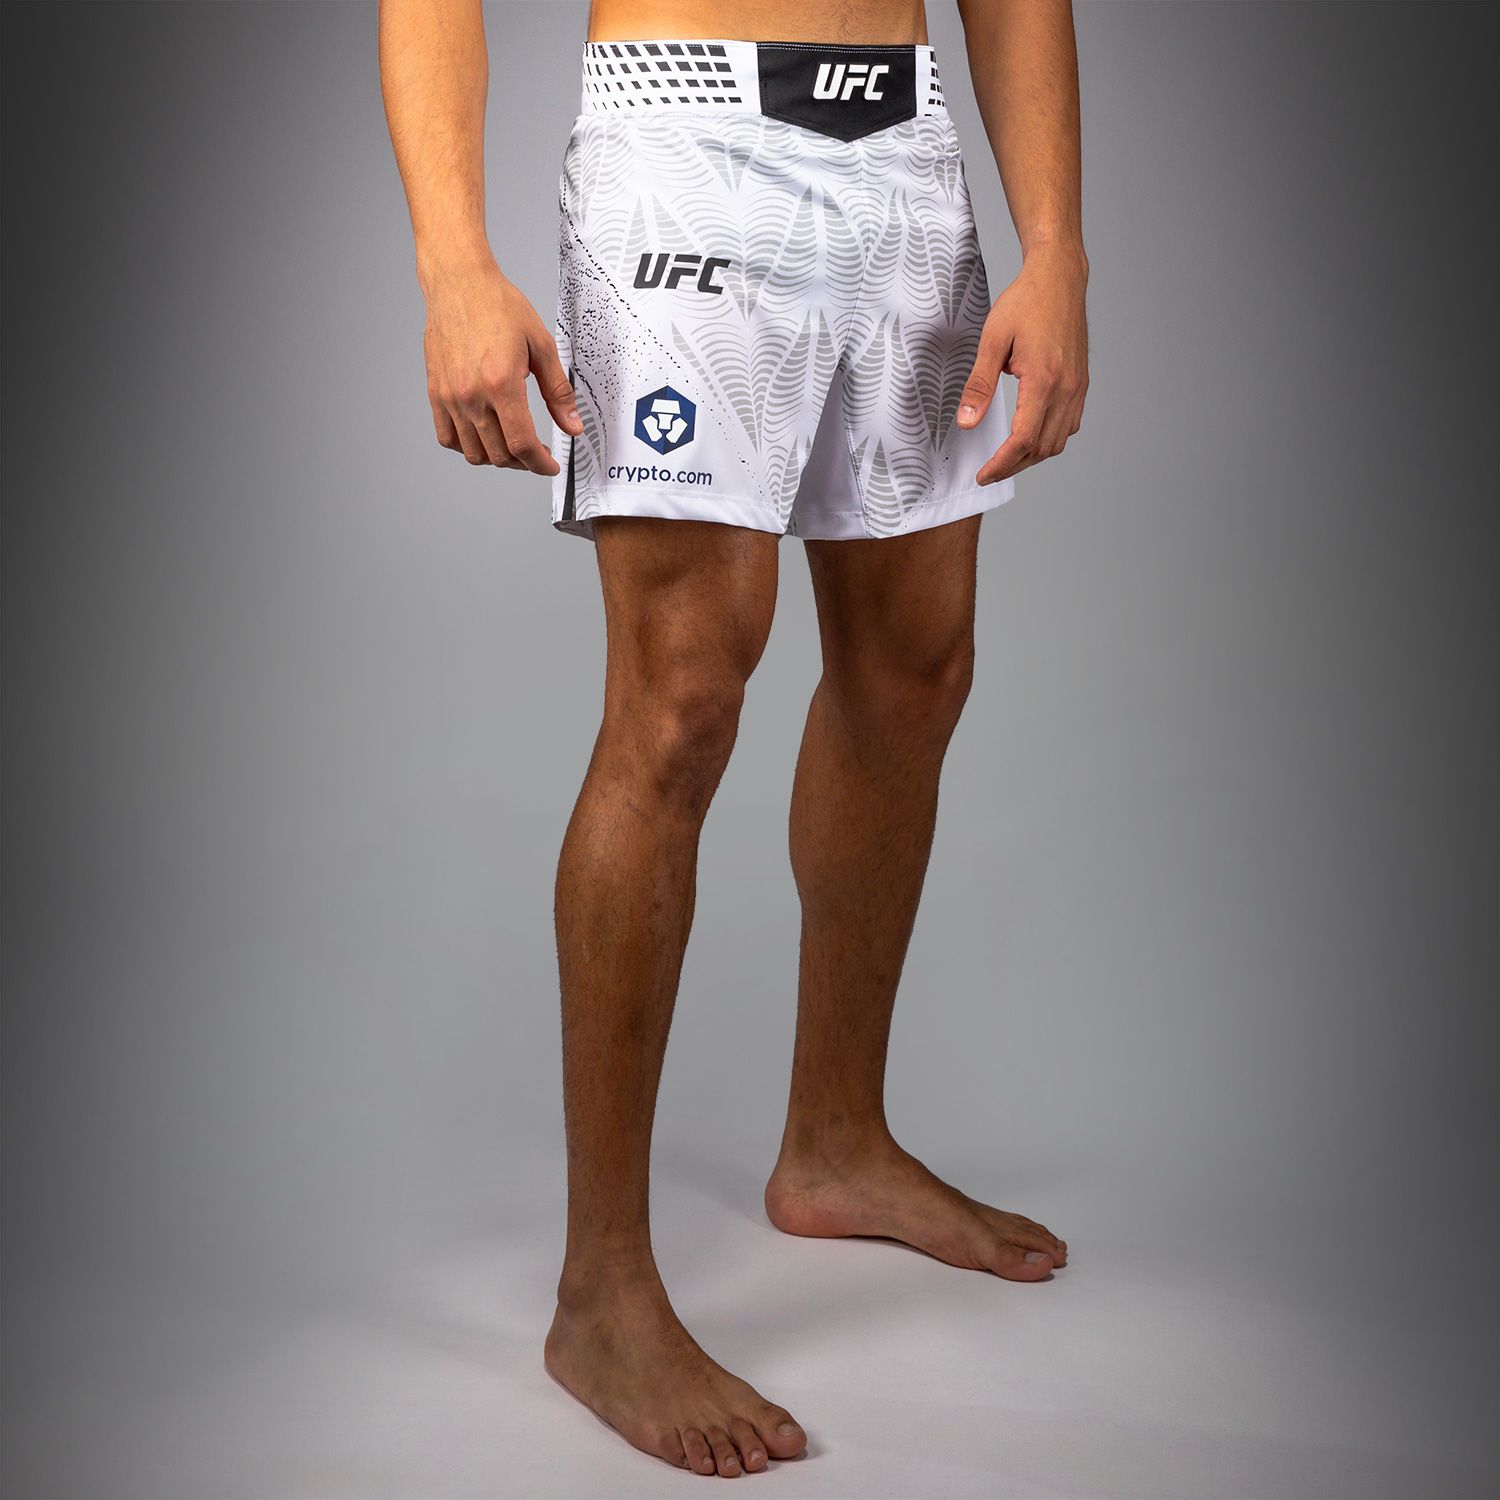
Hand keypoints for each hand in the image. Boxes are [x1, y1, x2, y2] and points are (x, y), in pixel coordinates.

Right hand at [421, 255, 581, 473]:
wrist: (459, 283)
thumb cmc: (498, 306)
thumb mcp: (541, 345)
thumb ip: (558, 391)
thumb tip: (573, 426)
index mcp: (501, 383)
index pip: (521, 444)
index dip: (540, 464)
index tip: (549, 465)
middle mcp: (471, 395)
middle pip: (499, 455)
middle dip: (523, 462)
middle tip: (536, 454)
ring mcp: (450, 396)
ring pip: (473, 453)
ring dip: (496, 458)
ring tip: (512, 446)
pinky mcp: (436, 392)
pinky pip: (447, 438)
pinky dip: (467, 447)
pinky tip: (483, 436)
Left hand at [956, 247, 1088, 483]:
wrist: (1059, 277)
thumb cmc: (1026, 302)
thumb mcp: (992, 340)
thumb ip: (979, 385)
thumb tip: (966, 422)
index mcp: (1044, 380)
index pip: (1023, 440)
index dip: (1001, 464)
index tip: (983, 474)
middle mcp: (1067, 388)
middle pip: (1043, 448)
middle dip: (1015, 466)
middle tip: (989, 470)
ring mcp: (1078, 387)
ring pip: (1059, 441)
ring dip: (1033, 456)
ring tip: (1007, 458)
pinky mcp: (1081, 383)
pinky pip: (1070, 425)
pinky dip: (1049, 439)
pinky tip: (1030, 434)